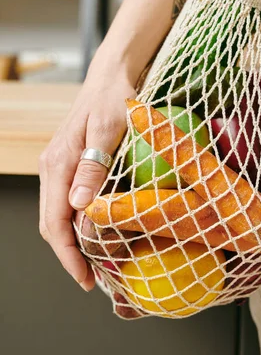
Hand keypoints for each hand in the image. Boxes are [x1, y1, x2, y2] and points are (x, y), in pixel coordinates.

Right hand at [39, 65, 135, 290]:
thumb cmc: (112, 100)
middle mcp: (52, 168)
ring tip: (96, 261)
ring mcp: (57, 166)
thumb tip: (79, 207)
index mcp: (59, 163)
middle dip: (69, 255)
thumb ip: (94, 165)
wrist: (108, 79)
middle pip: (50, 224)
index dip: (68, 254)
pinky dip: (76, 223)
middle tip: (94, 278)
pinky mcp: (67, 164)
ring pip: (55, 215)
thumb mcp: (108, 129)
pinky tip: (94, 230)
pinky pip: (64, 201)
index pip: (54, 221)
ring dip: (72, 241)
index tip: (85, 278)